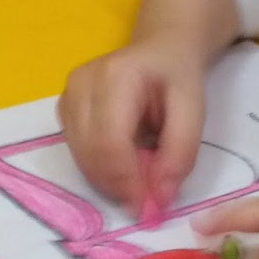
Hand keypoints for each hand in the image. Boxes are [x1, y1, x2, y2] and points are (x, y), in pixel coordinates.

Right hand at [58, 36, 208, 211]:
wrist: (162, 49)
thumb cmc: (178, 77)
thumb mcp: (194, 109)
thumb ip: (180, 152)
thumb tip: (159, 198)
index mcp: (115, 75)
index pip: (110, 141)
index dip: (127, 180)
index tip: (148, 208)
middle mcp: (81, 83)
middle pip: (91, 154)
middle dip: (119, 185)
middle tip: (148, 200)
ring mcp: (67, 94)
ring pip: (81, 158)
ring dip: (110, 179)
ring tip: (142, 171)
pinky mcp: (64, 109)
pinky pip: (78, 153)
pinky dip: (101, 168)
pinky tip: (125, 158)